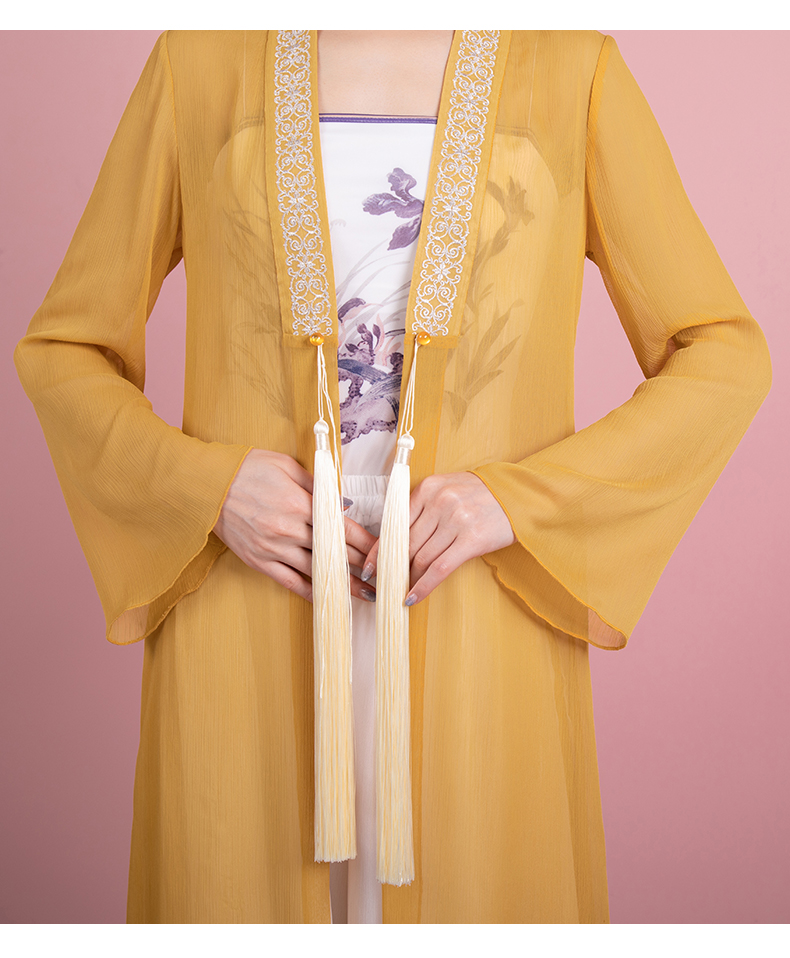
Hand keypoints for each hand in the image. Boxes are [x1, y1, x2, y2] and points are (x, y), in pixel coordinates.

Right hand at [212, 449, 376, 602]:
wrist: (206, 486)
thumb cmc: (247, 469)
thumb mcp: (286, 465)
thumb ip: (318, 485)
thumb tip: (345, 505)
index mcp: (299, 503)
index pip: (342, 527)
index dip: (367, 542)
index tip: (384, 552)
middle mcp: (289, 529)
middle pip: (335, 552)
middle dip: (363, 567)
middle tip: (384, 580)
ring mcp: (273, 548)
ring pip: (316, 572)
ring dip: (343, 585)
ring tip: (365, 596)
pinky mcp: (259, 561)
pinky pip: (290, 581)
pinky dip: (311, 591)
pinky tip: (329, 598)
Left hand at [361, 471, 514, 605]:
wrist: (518, 496)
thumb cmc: (480, 495)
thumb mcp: (447, 489)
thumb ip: (422, 507)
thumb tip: (396, 540)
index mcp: (428, 488)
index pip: (394, 523)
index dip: (379, 549)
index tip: (368, 567)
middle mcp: (439, 502)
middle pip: (405, 543)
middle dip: (392, 567)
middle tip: (382, 584)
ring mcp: (455, 521)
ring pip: (420, 558)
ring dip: (408, 579)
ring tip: (400, 591)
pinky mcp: (471, 540)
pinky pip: (439, 568)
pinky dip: (423, 586)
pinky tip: (413, 598)